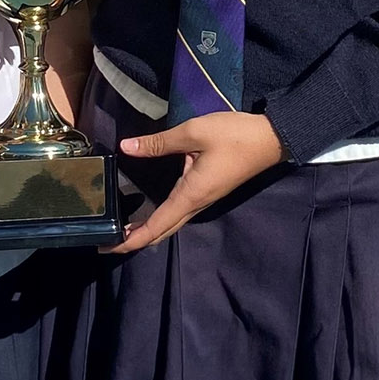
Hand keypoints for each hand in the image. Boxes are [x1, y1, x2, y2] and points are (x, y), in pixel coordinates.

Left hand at [105, 109, 285, 252]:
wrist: (272, 139)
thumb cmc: (235, 136)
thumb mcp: (194, 133)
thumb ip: (159, 142)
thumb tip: (127, 147)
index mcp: (191, 194)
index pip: (157, 226)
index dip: (131, 240)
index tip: (108, 246)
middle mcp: (196, 203)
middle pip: (162, 231)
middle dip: (134, 240)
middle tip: (106, 241)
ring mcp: (204, 199)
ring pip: (171, 223)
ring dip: (147, 231)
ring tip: (122, 229)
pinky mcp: (207, 191)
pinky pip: (179, 213)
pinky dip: (159, 219)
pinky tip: (148, 212)